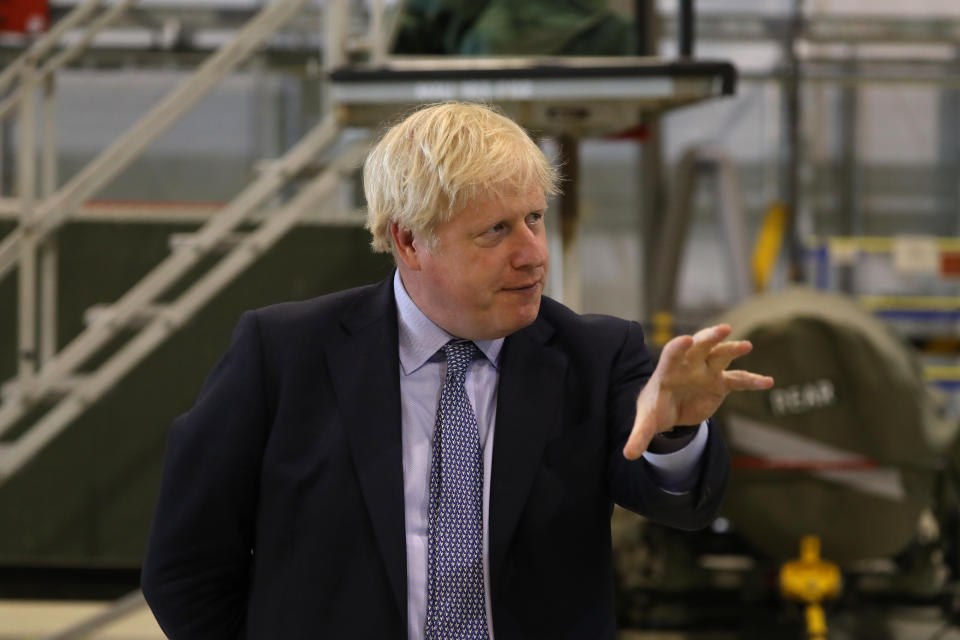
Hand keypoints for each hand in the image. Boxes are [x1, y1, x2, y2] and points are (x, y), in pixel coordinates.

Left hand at [623, 324, 773, 459]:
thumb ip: (639, 435)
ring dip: (732, 349)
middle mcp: (689, 365)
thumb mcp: (646, 422)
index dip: (678, 347)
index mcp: (668, 370)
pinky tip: (767, 382)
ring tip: (746, 346)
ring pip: (720, 356)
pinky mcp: (720, 383)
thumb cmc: (655, 409)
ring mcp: (706, 372)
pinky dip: (752, 380)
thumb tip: (628, 455)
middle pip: (699, 346)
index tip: (685, 339)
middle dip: (710, 337)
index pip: (671, 354)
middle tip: (723, 330)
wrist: (668, 410)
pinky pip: (738, 380)